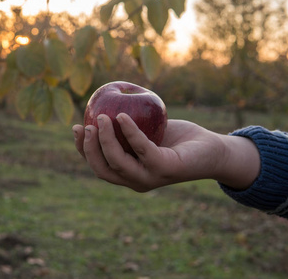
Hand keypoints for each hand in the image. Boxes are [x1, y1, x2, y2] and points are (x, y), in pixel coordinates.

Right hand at [73, 113, 259, 191]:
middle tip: (86, 124)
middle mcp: (135, 180)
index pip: (98, 165)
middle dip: (88, 148)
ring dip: (105, 140)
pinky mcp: (165, 168)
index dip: (81, 149)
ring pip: (117, 163)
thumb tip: (102, 106)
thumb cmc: (177, 139)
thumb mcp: (146, 131)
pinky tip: (122, 117)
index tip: (75, 127)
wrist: (212, 150)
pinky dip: (130, 133)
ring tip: (102, 118)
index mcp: (128, 173)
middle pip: (102, 169)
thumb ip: (127, 127)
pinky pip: (142, 150)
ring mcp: (150, 177)